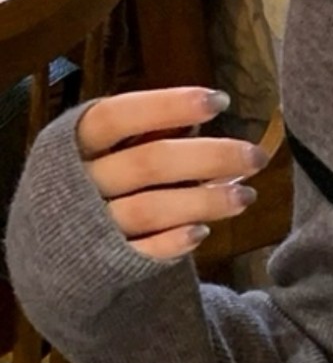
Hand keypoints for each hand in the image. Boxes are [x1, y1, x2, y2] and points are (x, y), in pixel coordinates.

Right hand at [77, 87, 268, 260]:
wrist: (46, 250)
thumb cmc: (91, 183)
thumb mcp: (103, 151)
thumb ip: (144, 133)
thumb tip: (200, 112)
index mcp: (74, 143)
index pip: (117, 116)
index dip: (167, 105)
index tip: (220, 101)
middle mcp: (80, 182)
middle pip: (149, 163)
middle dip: (209, 157)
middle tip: (256, 155)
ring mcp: (94, 224)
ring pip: (152, 209)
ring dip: (205, 201)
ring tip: (247, 195)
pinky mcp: (109, 261)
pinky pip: (145, 251)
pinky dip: (175, 241)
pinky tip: (204, 231)